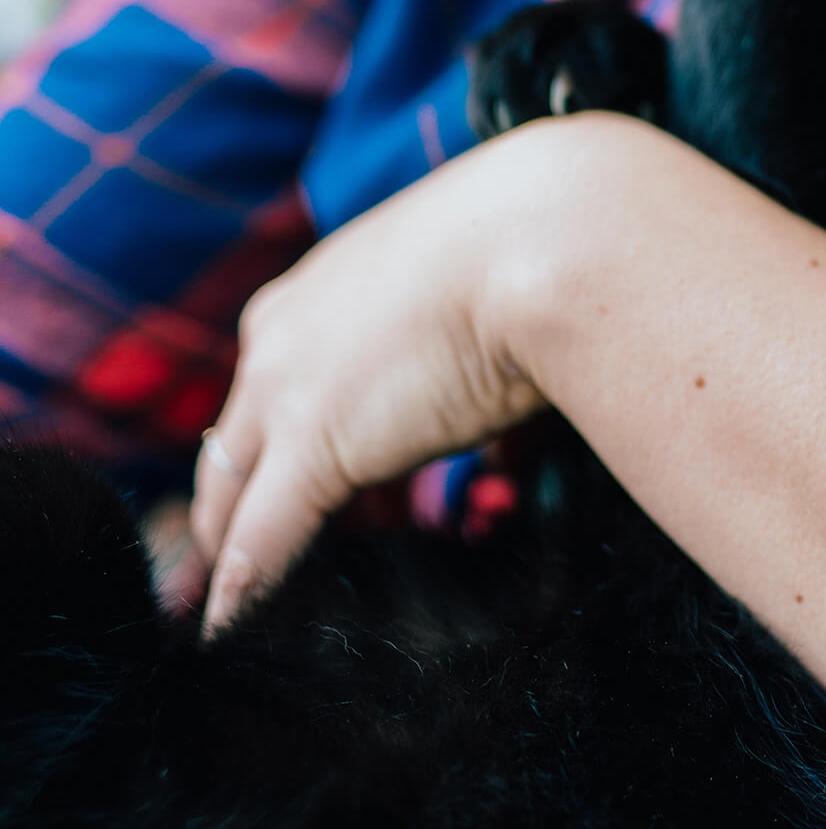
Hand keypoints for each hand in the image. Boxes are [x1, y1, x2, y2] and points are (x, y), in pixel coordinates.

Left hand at [189, 135, 554, 634]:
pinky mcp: (315, 447)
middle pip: (235, 441)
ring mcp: (290, 389)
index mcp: (323, 286)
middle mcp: (284, 332)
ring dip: (238, 548)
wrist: (553, 238)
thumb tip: (491, 370)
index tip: (295, 489)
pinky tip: (238, 626)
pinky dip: (247, 587)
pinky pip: (260, 537)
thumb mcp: (478, 282)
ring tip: (242, 601)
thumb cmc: (544, 248)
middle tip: (249, 560)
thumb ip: (457, 329)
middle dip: (240, 504)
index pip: (276, 382)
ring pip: (231, 490)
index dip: (283, 444)